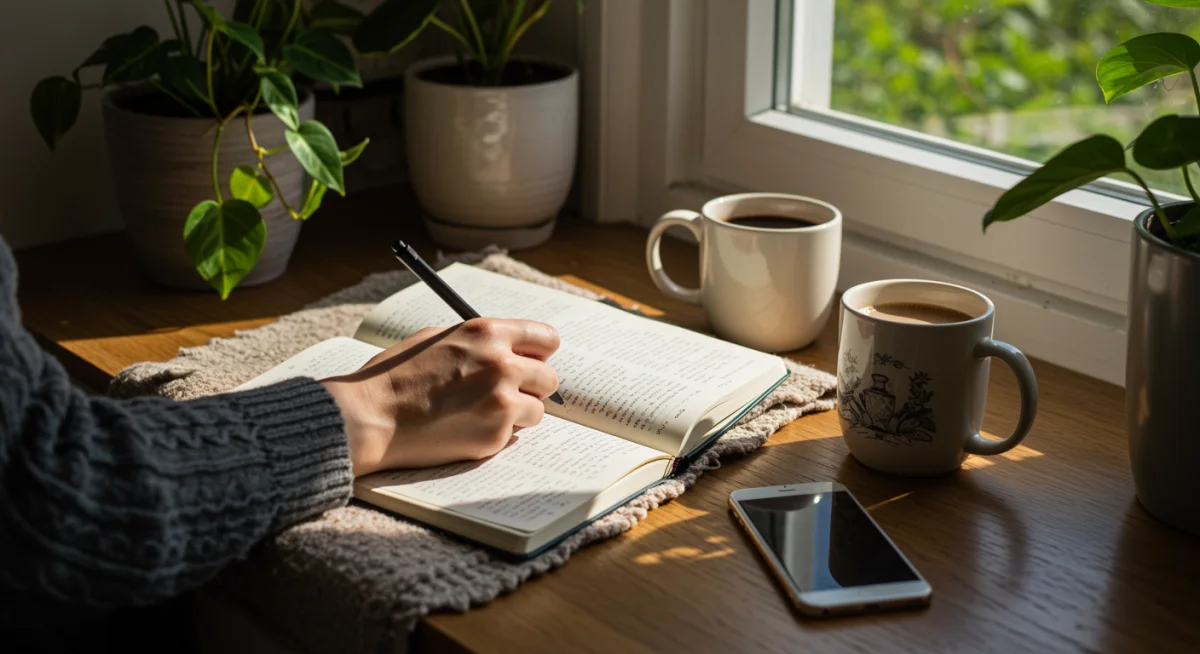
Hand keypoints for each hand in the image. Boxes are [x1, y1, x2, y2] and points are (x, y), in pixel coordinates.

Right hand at [321, 318, 560, 475]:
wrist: (371, 416)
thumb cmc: (395, 376)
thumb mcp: (437, 338)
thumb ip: (479, 342)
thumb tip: (510, 348)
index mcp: (487, 333)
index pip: (546, 337)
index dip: (540, 352)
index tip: (534, 361)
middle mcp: (502, 364)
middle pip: (549, 377)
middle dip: (531, 387)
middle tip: (507, 393)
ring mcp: (501, 401)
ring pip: (537, 410)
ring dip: (517, 413)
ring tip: (480, 413)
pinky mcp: (495, 434)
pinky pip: (514, 434)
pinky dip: (497, 434)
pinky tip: (465, 428)